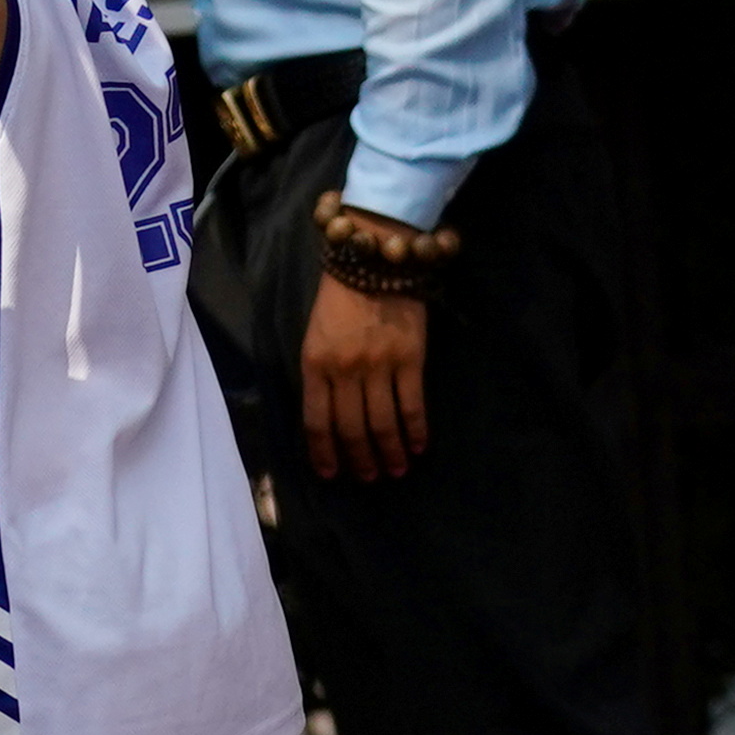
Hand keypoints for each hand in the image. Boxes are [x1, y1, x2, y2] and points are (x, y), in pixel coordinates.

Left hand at [299, 275, 431, 480]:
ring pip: (382, 424)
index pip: (316, 421)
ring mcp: (379, 366)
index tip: (332, 474)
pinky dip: (416, 431)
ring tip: (395, 469)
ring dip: (389, 453)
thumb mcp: (315, 337)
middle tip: (369, 477)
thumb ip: (320, 376)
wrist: (373, 257)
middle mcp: (345, 370)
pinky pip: (412, 405)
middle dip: (360, 459)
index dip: (324, 453)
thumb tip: (330, 420)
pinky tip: (419, 446)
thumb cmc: (340, 300)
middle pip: (351, 429)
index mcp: (315, 364)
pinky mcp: (410, 359)